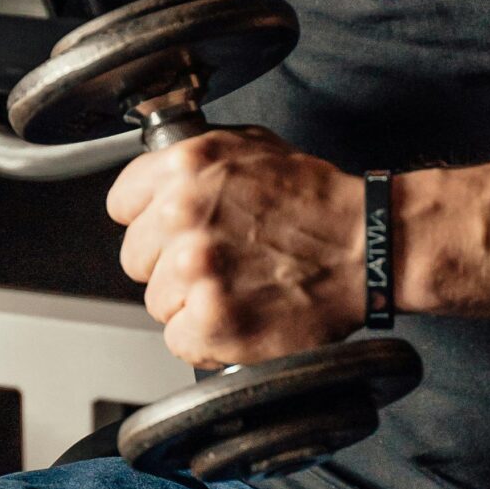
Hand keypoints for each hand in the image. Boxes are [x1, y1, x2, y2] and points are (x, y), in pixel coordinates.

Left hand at [107, 129, 365, 365]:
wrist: (367, 244)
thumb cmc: (316, 200)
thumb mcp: (249, 147)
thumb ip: (192, 163)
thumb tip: (152, 185)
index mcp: (186, 166)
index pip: (122, 205)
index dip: (149, 221)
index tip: (172, 232)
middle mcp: (183, 215)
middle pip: (135, 259)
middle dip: (169, 264)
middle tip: (217, 263)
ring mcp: (196, 271)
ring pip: (158, 303)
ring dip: (192, 303)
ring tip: (238, 288)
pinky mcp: (213, 321)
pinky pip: (180, 341)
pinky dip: (209, 339)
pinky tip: (242, 315)